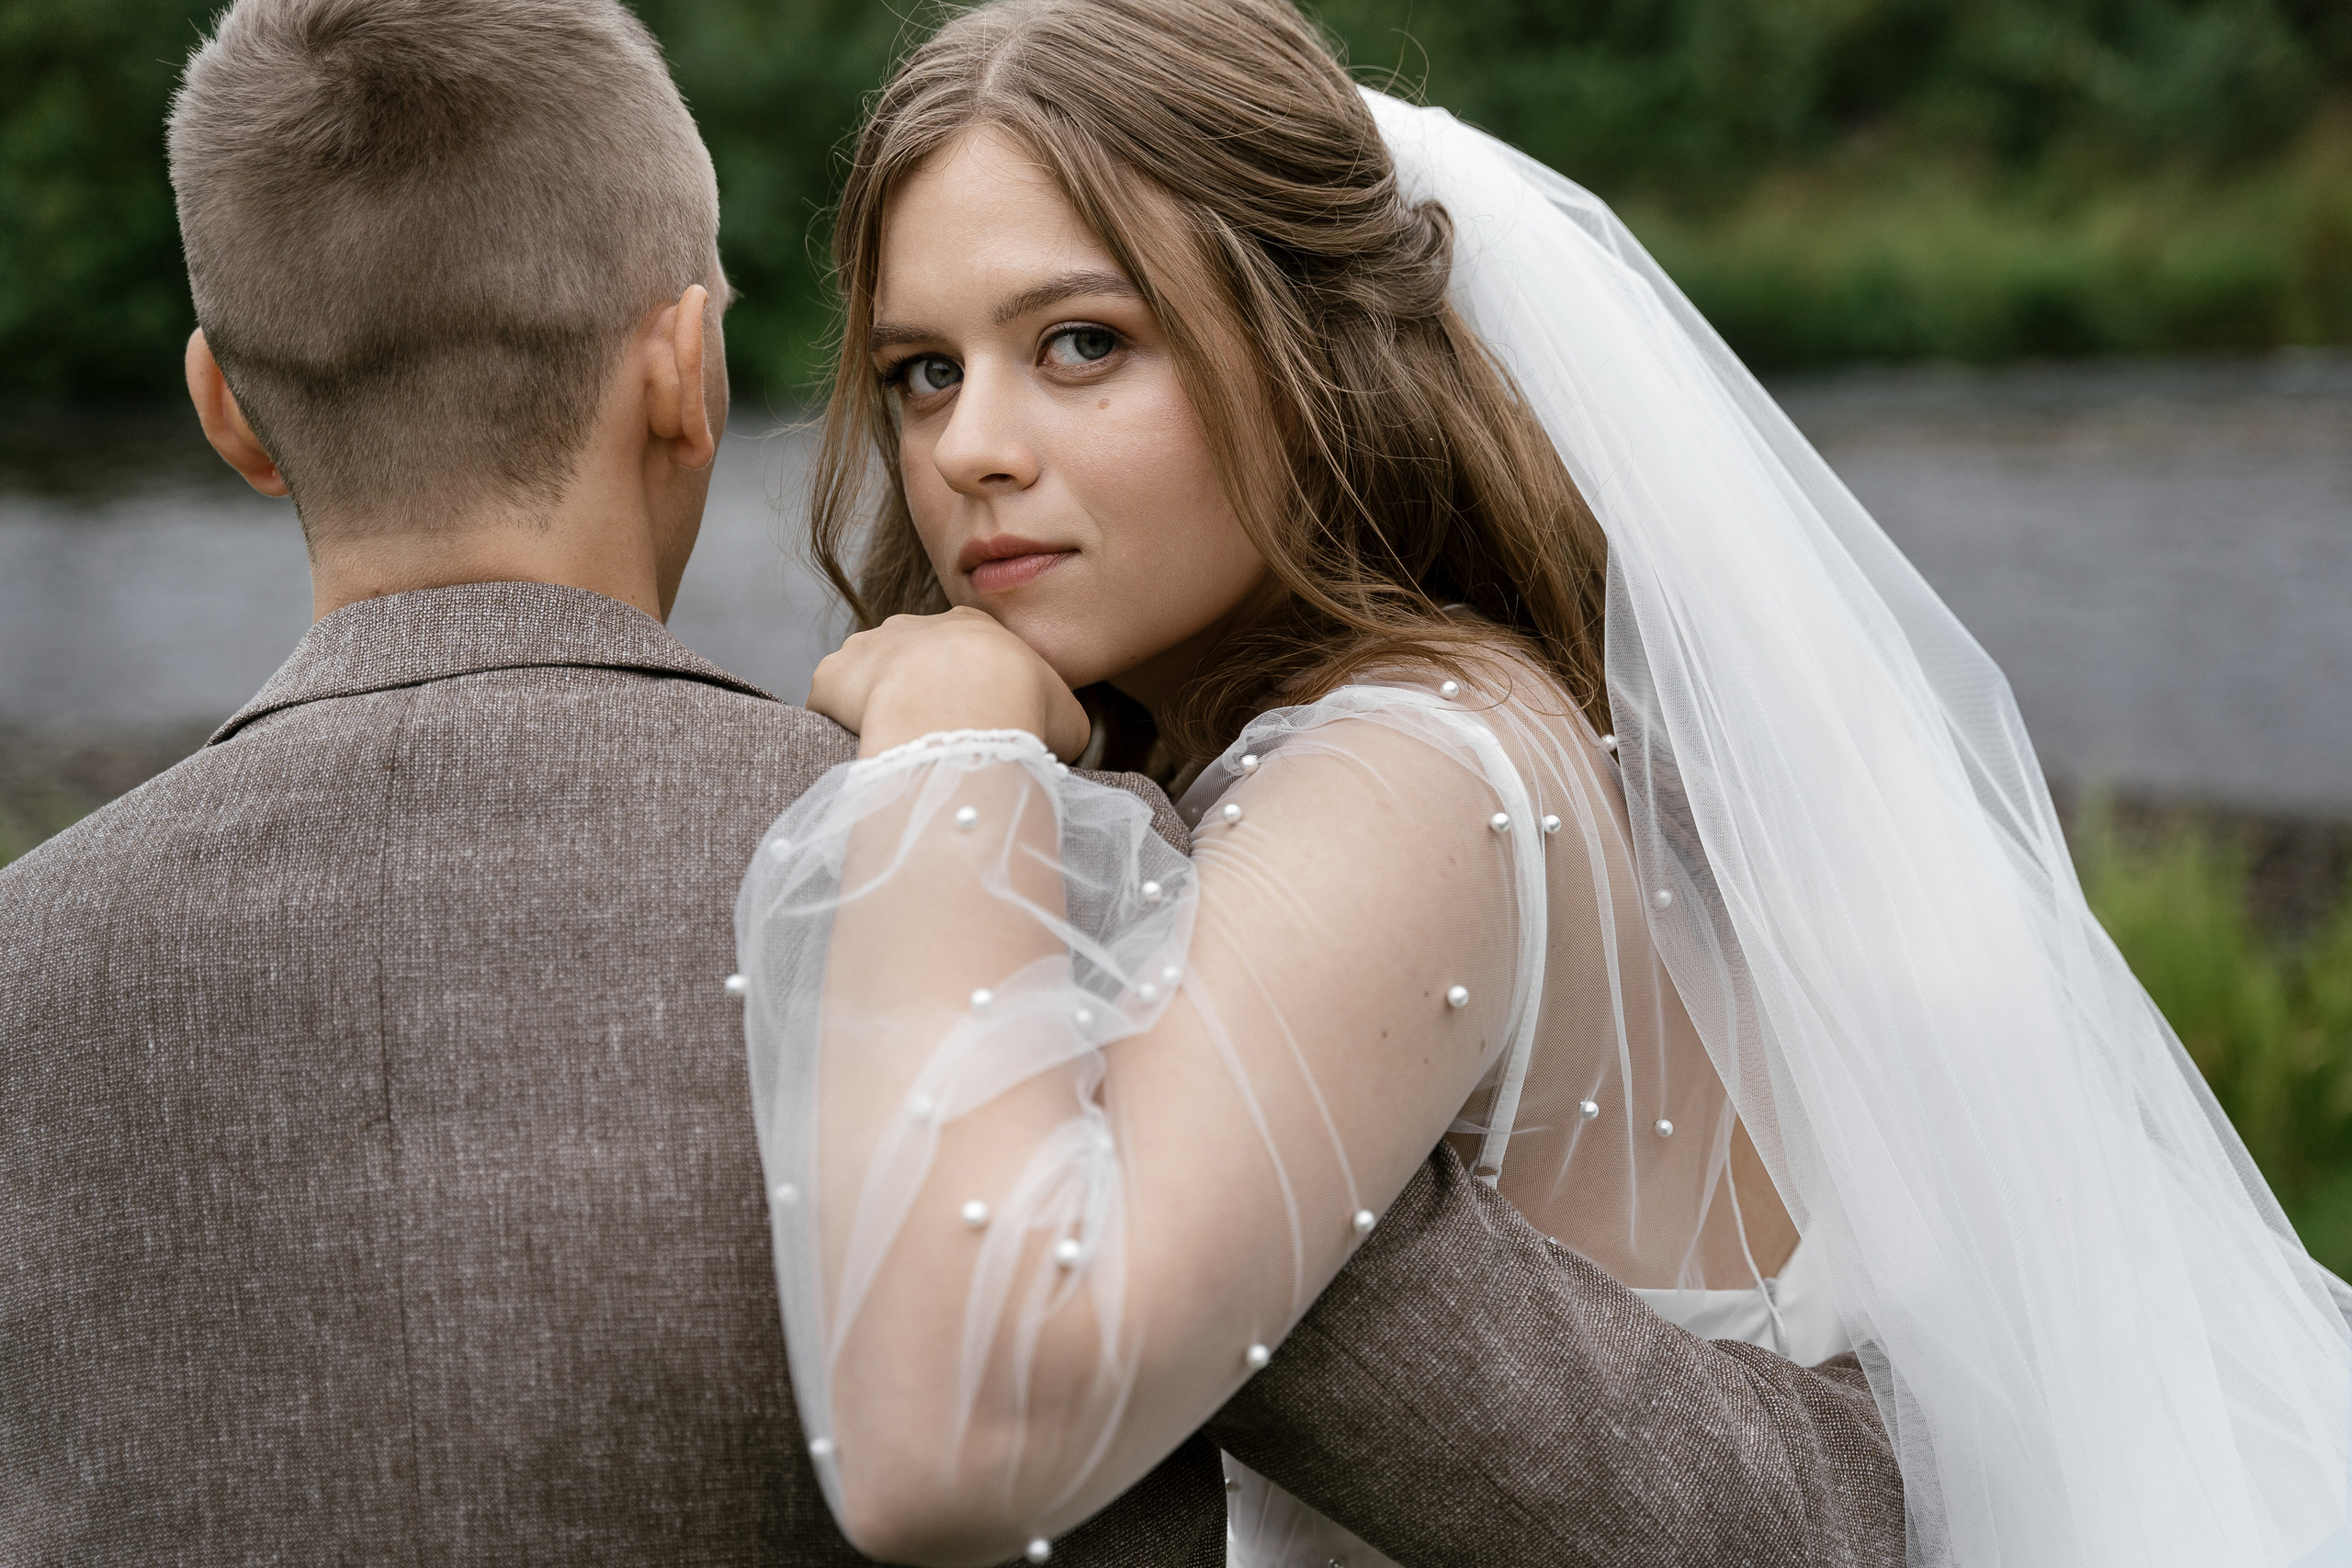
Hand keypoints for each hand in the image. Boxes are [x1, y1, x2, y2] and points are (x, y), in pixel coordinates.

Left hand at [809, 606, 1092, 761]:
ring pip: (866, 674)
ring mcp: (868, 646)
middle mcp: (914, 625)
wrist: (964, 706)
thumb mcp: (1065, 716)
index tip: (976, 727)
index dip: (972, 691)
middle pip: (912, 659)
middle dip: (920, 696)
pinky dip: (838, 722)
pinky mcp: (832, 677)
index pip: (966, 653)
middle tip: (936, 740)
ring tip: (897, 746)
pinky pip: (830, 698)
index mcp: (971, 628)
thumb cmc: (1023, 709)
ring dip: (876, 705)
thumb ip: (1054, 718)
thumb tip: (1047, 736)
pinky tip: (859, 750)